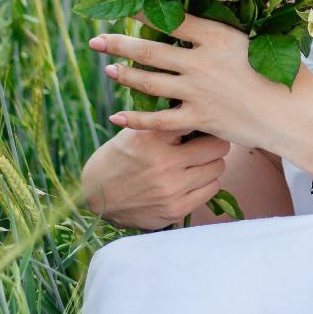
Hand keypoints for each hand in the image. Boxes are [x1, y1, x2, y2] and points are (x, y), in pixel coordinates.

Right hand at [81, 127, 230, 230]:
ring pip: (218, 168)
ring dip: (210, 164)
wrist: (95, 197)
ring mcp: (171, 190)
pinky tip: (193, 179)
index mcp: (152, 137)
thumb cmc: (119, 157)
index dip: (202, 117)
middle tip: (205, 142)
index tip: (202, 119)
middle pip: (217, 146)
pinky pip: (211, 190)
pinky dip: (206, 183)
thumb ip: (163, 120)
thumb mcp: (134, 131)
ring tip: (198, 162)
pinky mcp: (175, 210)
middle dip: (214, 142)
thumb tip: (194, 103)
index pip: (196, 118)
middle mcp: (164, 164)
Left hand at [88, 11, 312, 151]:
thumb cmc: (284, 73)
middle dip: (119, 44)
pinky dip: (135, 118)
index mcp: (217, 36)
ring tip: (108, 68)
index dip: (147, 12)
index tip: (128, 7)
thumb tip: (204, 24)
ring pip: (150, 82)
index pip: (174, 20)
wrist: (293, 113)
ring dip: (125, 74)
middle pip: (150, 50)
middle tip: (96, 39)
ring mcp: (197, 91)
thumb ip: (226, 35)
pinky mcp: (199, 119)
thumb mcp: (258, 40)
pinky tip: (117, 116)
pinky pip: (158, 121)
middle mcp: (201, 61)